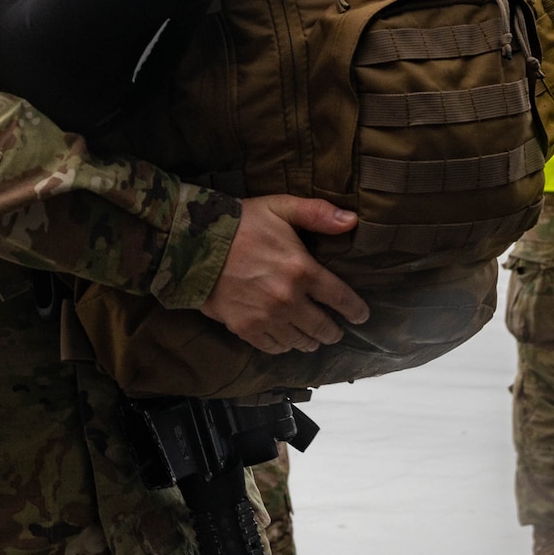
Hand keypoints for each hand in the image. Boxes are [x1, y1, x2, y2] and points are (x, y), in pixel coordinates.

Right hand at [200, 196, 369, 353]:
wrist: (192, 244)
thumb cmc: (239, 223)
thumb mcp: (279, 207)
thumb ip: (317, 213)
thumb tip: (352, 221)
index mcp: (302, 270)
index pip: (342, 299)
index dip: (356, 311)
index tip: (360, 316)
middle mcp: (288, 299)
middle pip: (323, 327)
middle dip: (333, 331)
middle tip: (334, 331)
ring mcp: (266, 316)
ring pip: (300, 341)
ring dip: (309, 341)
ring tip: (312, 339)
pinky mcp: (244, 327)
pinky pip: (273, 347)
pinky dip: (283, 346)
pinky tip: (285, 340)